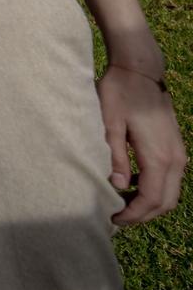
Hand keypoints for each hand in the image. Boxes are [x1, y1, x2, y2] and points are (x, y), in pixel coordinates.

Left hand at [99, 65, 185, 224]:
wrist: (141, 70)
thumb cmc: (120, 92)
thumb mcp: (110, 123)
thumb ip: (116, 156)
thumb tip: (118, 186)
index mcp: (159, 157)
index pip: (151, 199)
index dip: (133, 214)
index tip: (112, 219)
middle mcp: (176, 159)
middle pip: (165, 202)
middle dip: (142, 215)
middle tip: (116, 217)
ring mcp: (179, 154)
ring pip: (170, 193)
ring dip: (149, 203)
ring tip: (121, 204)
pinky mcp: (176, 148)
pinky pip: (170, 179)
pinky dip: (154, 189)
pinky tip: (131, 184)